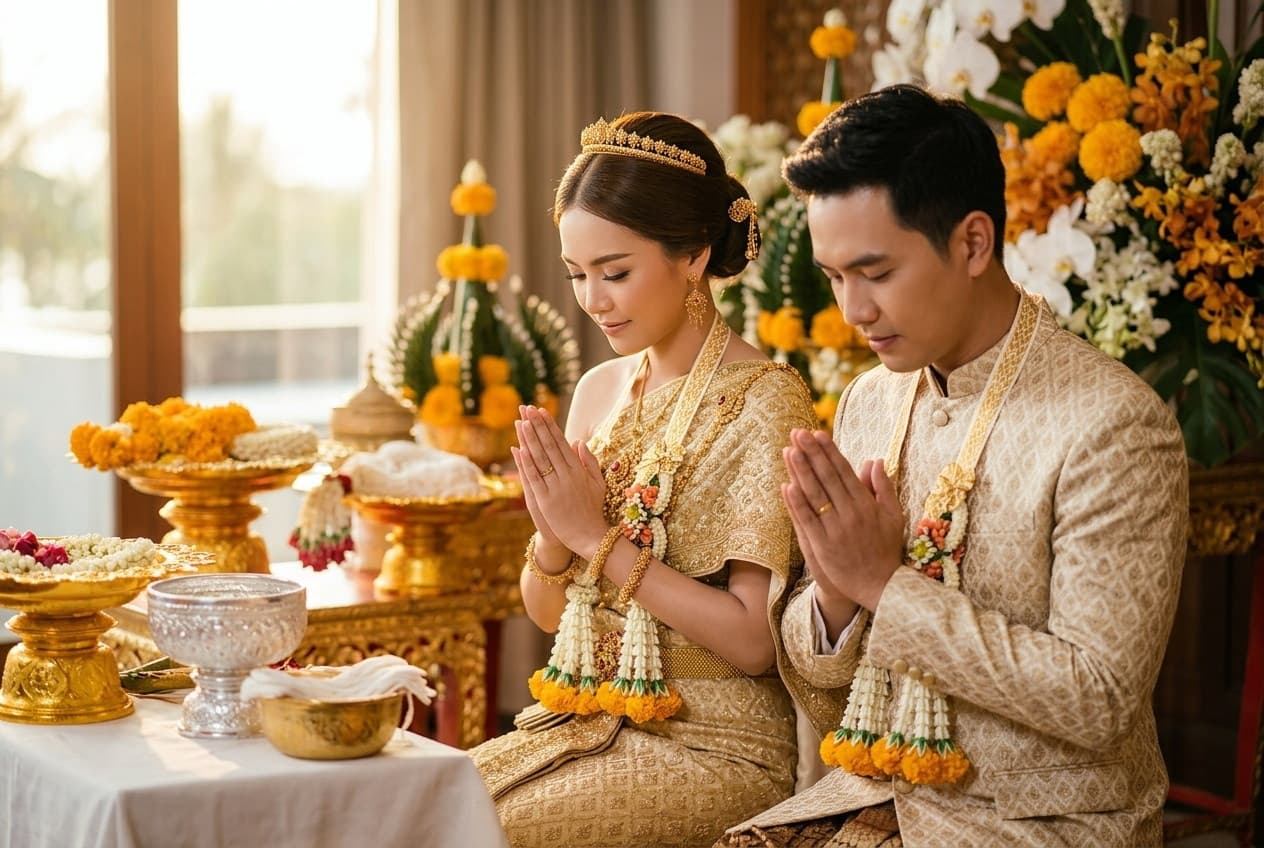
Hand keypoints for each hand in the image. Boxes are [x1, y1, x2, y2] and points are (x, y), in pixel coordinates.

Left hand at [512, 405, 608, 557]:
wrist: (590, 537)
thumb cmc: (593, 510)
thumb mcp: (597, 483)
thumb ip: (589, 462)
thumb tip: (578, 441)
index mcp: (579, 470)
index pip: (562, 442)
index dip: (550, 426)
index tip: (542, 411)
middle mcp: (568, 475)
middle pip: (550, 445)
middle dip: (538, 426)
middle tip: (528, 408)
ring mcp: (556, 487)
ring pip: (541, 458)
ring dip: (531, 439)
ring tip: (522, 421)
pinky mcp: (546, 500)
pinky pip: (535, 478)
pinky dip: (527, 464)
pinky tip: (519, 450)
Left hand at [781, 429, 904, 611]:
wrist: (880, 586)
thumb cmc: (886, 549)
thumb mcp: (893, 516)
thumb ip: (883, 487)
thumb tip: (875, 460)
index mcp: (866, 504)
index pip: (844, 471)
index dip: (829, 451)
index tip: (818, 433)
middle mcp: (850, 513)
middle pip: (827, 477)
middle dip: (812, 453)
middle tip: (798, 433)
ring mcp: (835, 529)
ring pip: (815, 495)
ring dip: (801, 471)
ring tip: (790, 450)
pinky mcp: (823, 546)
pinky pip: (807, 520)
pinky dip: (796, 503)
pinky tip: (786, 485)